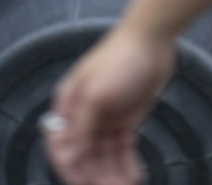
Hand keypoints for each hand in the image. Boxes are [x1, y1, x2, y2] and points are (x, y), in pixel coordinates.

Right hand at [43, 27, 175, 184]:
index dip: (69, 167)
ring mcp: (105, 117)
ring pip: (104, 156)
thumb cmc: (119, 60)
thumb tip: (65, 156)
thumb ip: (81, 127)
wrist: (151, 41)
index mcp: (69, 104)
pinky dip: (127, 164)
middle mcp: (84, 114)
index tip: (84, 184)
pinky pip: (122, 149)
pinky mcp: (125, 120)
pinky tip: (136, 176)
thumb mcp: (96, 94)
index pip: (60, 144)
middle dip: (96, 174)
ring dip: (113, 174)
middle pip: (84, 154)